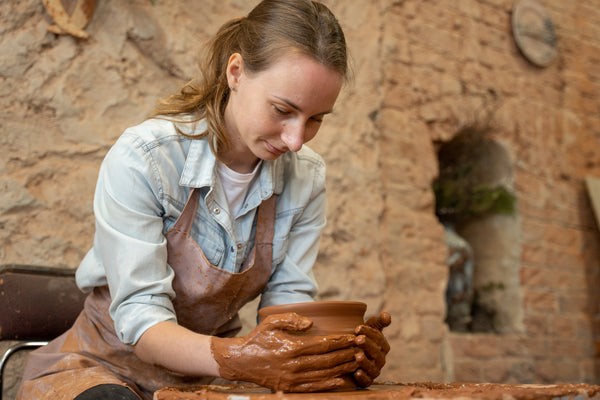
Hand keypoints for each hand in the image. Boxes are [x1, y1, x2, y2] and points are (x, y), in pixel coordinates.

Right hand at [211, 312, 358, 391]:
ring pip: (324, 374)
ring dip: (343, 368)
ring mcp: (293, 379)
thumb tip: (311, 323)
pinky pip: (314, 388)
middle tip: (361, 348)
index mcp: (291, 347)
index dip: (340, 341)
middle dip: (346, 354)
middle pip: (328, 360)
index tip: (352, 336)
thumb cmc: (258, 338)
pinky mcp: (290, 388)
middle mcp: (294, 365)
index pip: (323, 344)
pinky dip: (329, 384)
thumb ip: (291, 319)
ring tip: (356, 361)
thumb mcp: (271, 322)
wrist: (241, 361)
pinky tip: (341, 380)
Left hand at [352, 312, 390, 386]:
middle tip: (357, 339)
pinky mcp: (367, 381)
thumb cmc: (362, 341)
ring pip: (372, 367)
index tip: (357, 328)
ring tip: (357, 356)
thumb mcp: (370, 330)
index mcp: (383, 345)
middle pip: (376, 352)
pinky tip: (356, 372)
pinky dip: (362, 377)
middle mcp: (381, 359)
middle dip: (367, 345)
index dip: (368, 332)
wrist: (352, 358)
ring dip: (365, 361)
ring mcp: (375, 370)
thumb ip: (378, 322)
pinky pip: (367, 380)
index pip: (377, 337)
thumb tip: (386, 315)